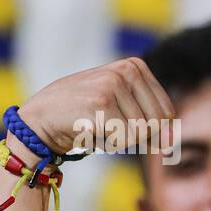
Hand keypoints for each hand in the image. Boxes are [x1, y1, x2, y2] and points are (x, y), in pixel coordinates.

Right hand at [11, 57, 174, 159]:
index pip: (167, 113)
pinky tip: (89, 130)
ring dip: (120, 140)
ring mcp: (113, 83)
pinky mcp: (101, 102)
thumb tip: (170, 144)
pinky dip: (109, 144)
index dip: (150, 131)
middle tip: (106, 125)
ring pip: (142, 132)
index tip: (121, 123)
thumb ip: (151, 122)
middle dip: (136, 135)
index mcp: (136, 66)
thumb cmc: (84, 117)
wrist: (40, 120)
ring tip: (96, 125)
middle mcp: (127, 70)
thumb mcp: (123, 110)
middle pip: (158, 123)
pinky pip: (125, 139)